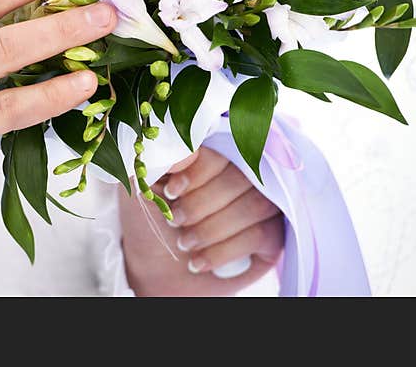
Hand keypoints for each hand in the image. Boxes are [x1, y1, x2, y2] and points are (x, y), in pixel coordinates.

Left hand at [118, 147, 283, 295]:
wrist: (154, 269)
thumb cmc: (148, 220)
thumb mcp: (142, 185)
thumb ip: (160, 157)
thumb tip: (190, 145)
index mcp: (211, 151)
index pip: (222, 147)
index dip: (199, 171)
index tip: (171, 192)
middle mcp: (242, 172)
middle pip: (242, 175)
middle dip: (202, 204)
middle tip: (175, 222)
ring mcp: (262, 201)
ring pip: (256, 204)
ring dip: (212, 229)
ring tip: (184, 243)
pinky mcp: (273, 235)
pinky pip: (262, 234)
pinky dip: (223, 251)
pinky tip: (198, 261)